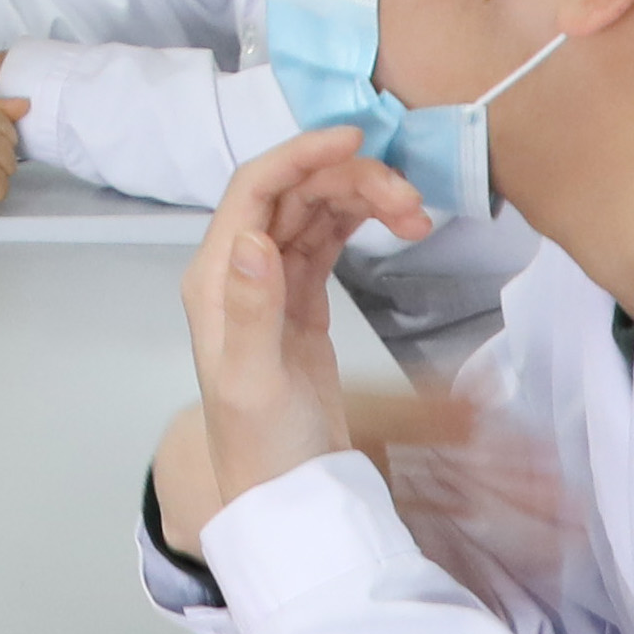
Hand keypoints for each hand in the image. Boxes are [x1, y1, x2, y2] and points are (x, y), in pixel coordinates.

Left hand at [180, 128, 425, 512]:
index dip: (301, 154)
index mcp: (217, 279)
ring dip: (363, 200)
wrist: (288, 495)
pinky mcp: (302, 301)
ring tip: (416, 215)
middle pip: (293, 194)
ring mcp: (272, 285)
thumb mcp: (255, 381)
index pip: (254, 190)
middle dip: (350, 181)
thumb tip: (252, 236)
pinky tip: (396, 223)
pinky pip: (327, 239)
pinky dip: (360, 222)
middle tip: (411, 200)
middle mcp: (238, 272)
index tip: (357, 139)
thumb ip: (253, 308)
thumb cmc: (263, 446)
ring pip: (315, 212)